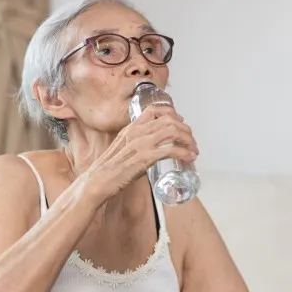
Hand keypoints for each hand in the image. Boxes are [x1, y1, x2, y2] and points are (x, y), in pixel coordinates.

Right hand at [81, 105, 197, 203]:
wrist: (98, 181)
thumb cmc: (108, 170)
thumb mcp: (121, 149)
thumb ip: (135, 145)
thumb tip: (150, 150)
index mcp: (131, 128)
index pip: (153, 110)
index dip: (171, 113)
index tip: (180, 120)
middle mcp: (137, 132)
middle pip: (169, 120)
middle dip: (185, 129)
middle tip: (191, 140)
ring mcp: (142, 144)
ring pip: (173, 132)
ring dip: (188, 140)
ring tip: (194, 149)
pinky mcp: (145, 158)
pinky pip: (171, 150)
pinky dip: (184, 153)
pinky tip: (190, 157)